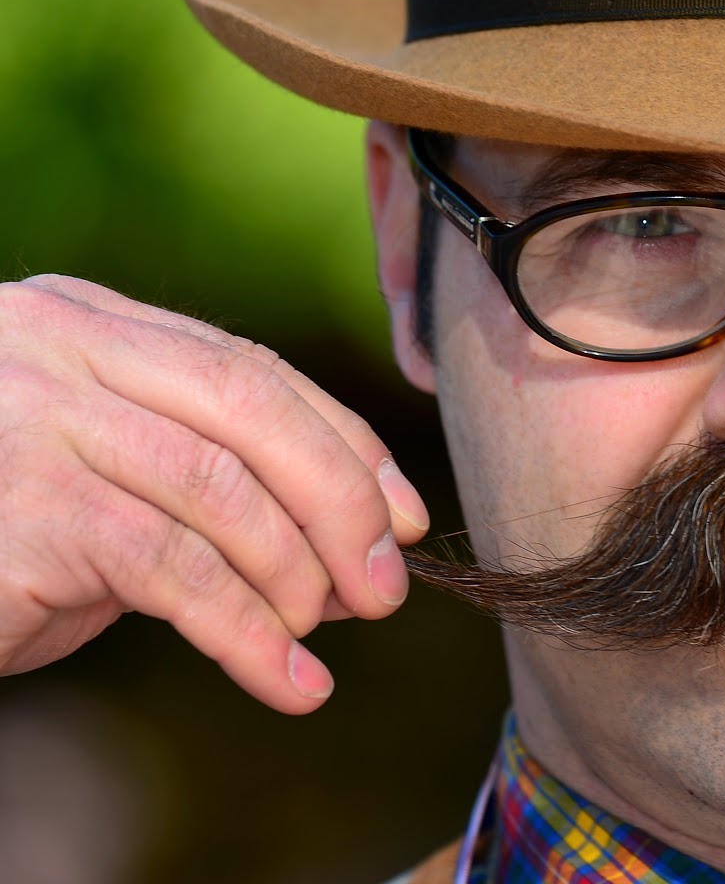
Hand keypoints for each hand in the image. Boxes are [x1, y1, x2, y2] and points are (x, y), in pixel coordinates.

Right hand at [0, 275, 429, 712]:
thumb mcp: (102, 485)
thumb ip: (207, 488)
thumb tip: (354, 547)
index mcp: (90, 325)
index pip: (252, 372)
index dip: (345, 445)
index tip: (404, 516)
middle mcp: (61, 349)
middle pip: (253, 411)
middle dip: (341, 502)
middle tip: (385, 586)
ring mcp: (36, 419)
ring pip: (224, 491)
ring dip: (298, 575)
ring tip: (329, 633)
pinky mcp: (28, 508)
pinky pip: (177, 571)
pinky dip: (250, 635)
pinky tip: (290, 681)